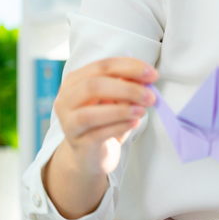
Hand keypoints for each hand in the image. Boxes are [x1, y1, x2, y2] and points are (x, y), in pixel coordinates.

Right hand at [52, 57, 158, 176]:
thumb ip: (126, 85)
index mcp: (75, 80)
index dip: (129, 67)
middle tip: (150, 96)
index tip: (152, 74)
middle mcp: (66, 99)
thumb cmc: (104, 120)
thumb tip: (144, 77)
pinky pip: (97, 133)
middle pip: (93, 86)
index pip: (102, 66)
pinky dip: (119, 126)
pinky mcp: (77, 143)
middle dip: (127, 89)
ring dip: (121, 110)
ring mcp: (68, 122)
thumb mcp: (116, 98)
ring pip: (90, 114)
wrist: (91, 152)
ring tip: (142, 111)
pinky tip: (134, 123)